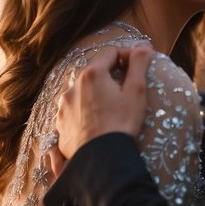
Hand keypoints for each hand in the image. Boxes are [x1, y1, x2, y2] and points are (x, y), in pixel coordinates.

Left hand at [55, 43, 154, 159]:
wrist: (102, 159)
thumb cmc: (122, 123)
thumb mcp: (136, 91)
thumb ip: (139, 64)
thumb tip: (144, 46)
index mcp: (92, 74)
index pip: (110, 53)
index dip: (126, 56)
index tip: (137, 67)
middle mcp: (73, 86)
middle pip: (94, 72)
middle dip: (110, 75)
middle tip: (126, 89)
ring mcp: (63, 106)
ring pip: (82, 91)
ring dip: (95, 93)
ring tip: (110, 108)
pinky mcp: (60, 124)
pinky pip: (73, 110)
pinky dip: (83, 111)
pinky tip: (95, 122)